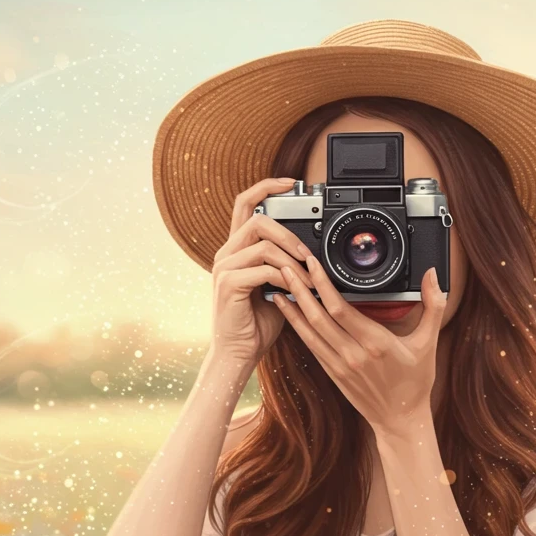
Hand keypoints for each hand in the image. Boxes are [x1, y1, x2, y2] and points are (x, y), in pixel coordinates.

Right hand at [208, 177, 316, 367]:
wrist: (239, 353)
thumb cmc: (257, 323)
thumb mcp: (276, 287)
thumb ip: (286, 266)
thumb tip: (310, 254)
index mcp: (235, 250)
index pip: (245, 204)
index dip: (266, 187)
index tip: (290, 182)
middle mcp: (226, 254)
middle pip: (256, 218)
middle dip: (287, 232)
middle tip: (306, 252)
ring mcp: (224, 267)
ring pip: (262, 243)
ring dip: (291, 258)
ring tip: (307, 277)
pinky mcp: (229, 284)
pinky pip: (263, 268)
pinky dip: (285, 277)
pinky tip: (294, 289)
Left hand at [273, 252, 446, 436]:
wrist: (401, 420)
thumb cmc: (415, 383)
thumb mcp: (429, 343)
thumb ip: (433, 306)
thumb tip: (432, 275)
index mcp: (376, 343)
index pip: (340, 308)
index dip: (322, 284)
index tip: (312, 263)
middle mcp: (353, 354)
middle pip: (318, 317)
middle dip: (300, 290)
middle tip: (286, 267)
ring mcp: (340, 366)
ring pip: (309, 332)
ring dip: (292, 308)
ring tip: (279, 286)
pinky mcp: (332, 373)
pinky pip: (311, 346)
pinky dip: (298, 327)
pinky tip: (290, 313)